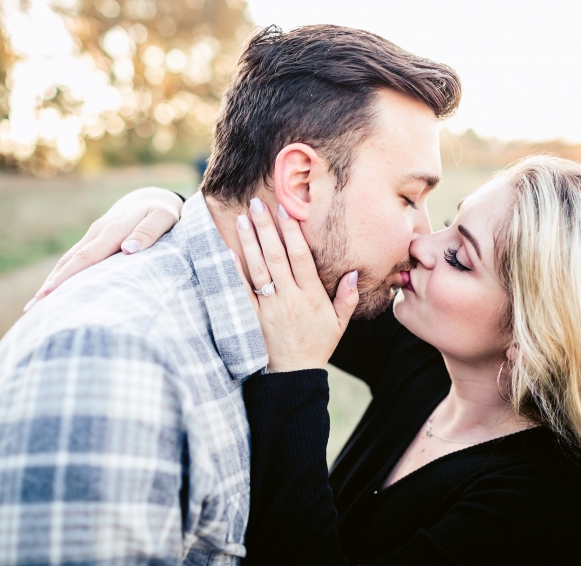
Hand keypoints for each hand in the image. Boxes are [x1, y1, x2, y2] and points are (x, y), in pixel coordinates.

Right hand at [26, 187, 183, 309]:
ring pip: (68, 260)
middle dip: (51, 284)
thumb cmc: (163, 213)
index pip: (86, 256)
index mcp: (112, 230)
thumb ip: (149, 232)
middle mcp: (97, 233)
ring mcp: (93, 237)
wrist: (152, 199)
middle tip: (33, 308)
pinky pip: (74, 259)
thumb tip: (128, 248)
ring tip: (35, 306)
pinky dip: (61, 275)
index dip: (68, 276)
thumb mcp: (163, 219)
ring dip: (51, 282)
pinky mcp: (93, 242)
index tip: (49, 293)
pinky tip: (52, 292)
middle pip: (70, 261)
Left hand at [233, 199, 358, 372]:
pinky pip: (243, 291)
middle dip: (266, 228)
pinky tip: (228, 252)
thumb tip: (352, 273)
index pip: (301, 257)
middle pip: (276, 256)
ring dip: (249, 242)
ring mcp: (270, 307)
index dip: (292, 233)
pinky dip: (235, 272)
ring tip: (242, 218)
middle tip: (257, 204)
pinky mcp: (254, 317)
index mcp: (312, 295)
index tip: (285, 211)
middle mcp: (290, 297)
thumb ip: (347, 297)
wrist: (294, 375)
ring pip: (259, 269)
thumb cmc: (318, 345)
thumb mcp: (340, 323)